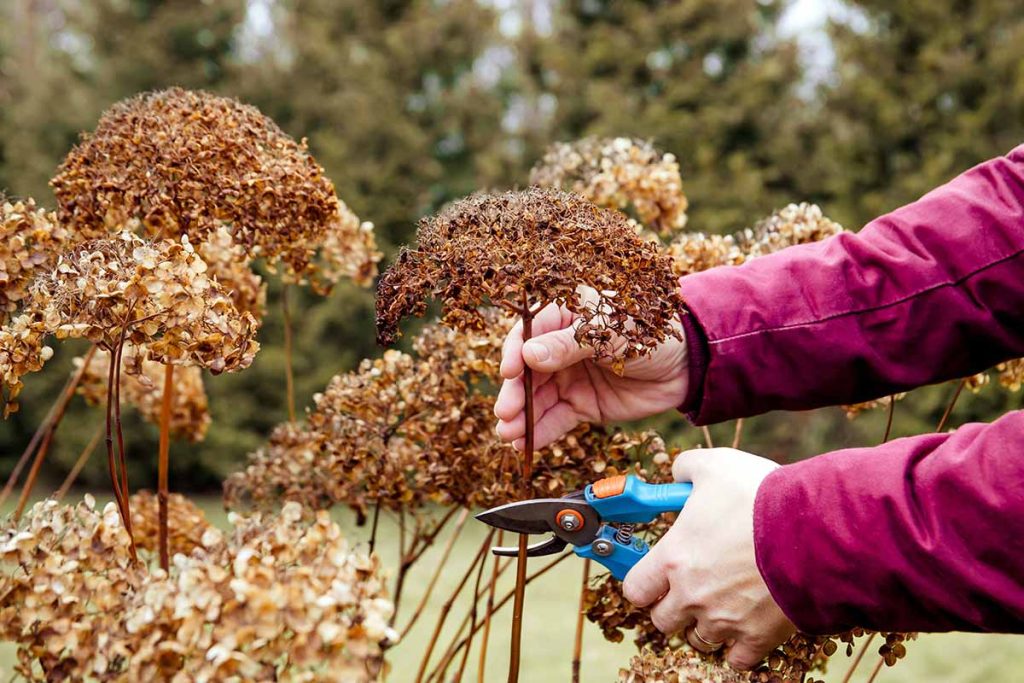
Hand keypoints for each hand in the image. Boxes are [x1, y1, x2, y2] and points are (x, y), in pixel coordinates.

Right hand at [494, 301, 687, 449]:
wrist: (686, 365)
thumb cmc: (649, 332)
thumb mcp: (609, 332)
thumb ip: (568, 345)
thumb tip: (528, 354)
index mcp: (565, 315)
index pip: (528, 332)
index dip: (514, 352)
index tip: (508, 372)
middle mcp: (560, 347)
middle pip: (527, 370)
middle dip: (515, 392)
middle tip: (505, 412)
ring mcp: (569, 377)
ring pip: (537, 398)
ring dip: (521, 417)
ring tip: (508, 434)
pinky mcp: (582, 405)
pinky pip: (556, 419)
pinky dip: (540, 432)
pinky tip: (524, 444)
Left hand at [622, 448, 795, 669]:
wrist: (815, 530)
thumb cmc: (761, 496)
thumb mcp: (715, 465)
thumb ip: (686, 468)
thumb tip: (678, 473)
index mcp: (673, 559)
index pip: (635, 589)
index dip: (643, 581)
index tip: (653, 574)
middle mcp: (692, 596)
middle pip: (662, 620)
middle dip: (671, 605)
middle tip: (688, 586)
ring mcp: (725, 620)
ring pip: (699, 639)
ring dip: (704, 624)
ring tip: (720, 603)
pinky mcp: (759, 636)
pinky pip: (737, 659)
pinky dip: (738, 648)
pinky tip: (745, 626)